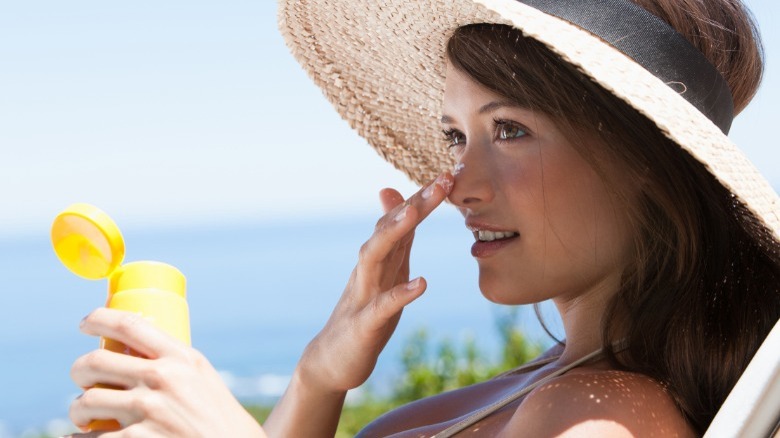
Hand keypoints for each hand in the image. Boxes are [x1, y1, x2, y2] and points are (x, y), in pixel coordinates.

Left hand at [68, 307, 265, 436]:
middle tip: (84, 381)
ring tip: (86, 418)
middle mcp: (163, 378)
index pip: (129, 324)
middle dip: (80, 371)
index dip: (98, 318)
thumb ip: (175, 368)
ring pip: (86, 402)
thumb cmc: (220, 423)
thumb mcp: (204, 382)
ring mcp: (148, 411)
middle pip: (95, 362)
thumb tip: (134, 356)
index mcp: (182, 358)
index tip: (85, 323)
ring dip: (79, 411)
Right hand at [297, 172, 453, 392]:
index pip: (400, 220)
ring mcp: (363, 295)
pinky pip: (382, 306)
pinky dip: (401, 293)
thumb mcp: (385, 272)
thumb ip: (396, 238)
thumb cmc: (364, 314)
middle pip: (388, 229)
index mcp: (379, 258)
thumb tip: (398, 197)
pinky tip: (422, 283)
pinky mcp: (364, 324)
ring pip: (374, 256)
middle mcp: (368, 269)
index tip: (451, 173)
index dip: (424, 196)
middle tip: (443, 180)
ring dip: (394, 233)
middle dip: (414, 204)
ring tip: (416, 214)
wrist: (331, 359)